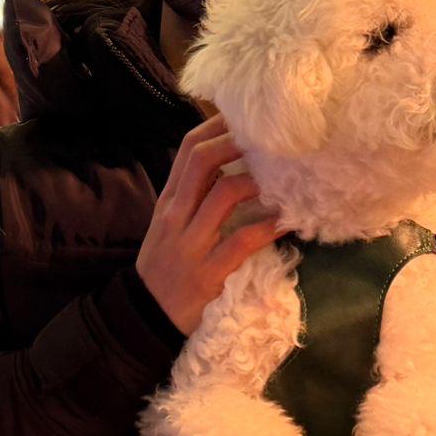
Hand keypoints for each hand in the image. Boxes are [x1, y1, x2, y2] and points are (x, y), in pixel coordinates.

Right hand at [137, 114, 280, 335]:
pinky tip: (289, 220)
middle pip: (203, 161)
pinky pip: (243, 240)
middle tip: (270, 137)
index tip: (247, 117)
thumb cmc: (165, 269)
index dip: (218, 127)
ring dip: (257, 180)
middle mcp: (176, 216)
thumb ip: (192, 199)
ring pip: (224, 194)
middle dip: (237, 142)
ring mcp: (191, 244)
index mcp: (169, 202)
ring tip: (282, 177)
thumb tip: (229, 168)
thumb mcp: (169, 227)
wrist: (146, 318)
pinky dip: (270, 226)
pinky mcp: (209, 272)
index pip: (189, 150)